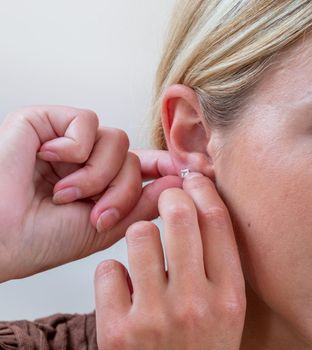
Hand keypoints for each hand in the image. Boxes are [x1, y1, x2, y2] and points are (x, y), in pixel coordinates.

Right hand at [0, 106, 180, 281]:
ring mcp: (69, 142)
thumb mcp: (106, 227)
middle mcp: (88, 160)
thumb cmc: (43, 240)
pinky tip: (49, 162)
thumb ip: (143, 204)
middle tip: (97, 214)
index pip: (144, 166)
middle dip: (122, 189)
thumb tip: (179, 181)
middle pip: (134, 157)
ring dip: (96, 174)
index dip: (168, 167)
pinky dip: (74, 148)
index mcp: (103, 183)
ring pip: (116, 140)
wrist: (0, 239)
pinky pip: (87, 122)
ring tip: (67, 195)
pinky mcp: (46, 121)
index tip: (193, 173)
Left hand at [94, 173, 245, 349]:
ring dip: (141, 236)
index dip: (202, 190)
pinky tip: (125, 288)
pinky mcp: (117, 332)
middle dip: (169, 197)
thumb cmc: (202, 345)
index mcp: (229, 297)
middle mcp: (195, 305)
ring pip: (140, 235)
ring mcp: (155, 319)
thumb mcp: (228, 308)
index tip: (192, 180)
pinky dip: (113, 273)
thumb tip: (201, 201)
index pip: (217, 221)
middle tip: (165, 198)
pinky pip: (107, 269)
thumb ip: (220, 262)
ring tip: (145, 254)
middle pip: (180, 216)